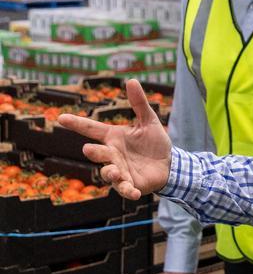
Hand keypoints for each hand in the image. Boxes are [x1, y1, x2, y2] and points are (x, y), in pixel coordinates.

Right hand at [57, 79, 171, 199]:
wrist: (169, 164)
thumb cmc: (154, 143)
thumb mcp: (149, 121)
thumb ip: (139, 104)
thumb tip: (132, 81)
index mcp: (113, 138)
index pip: (91, 129)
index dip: (76, 123)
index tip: (61, 118)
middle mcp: (112, 155)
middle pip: (97, 153)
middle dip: (93, 152)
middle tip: (89, 149)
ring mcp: (120, 171)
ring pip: (108, 173)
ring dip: (110, 173)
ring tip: (115, 171)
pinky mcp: (131, 185)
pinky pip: (126, 190)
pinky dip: (128, 192)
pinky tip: (135, 193)